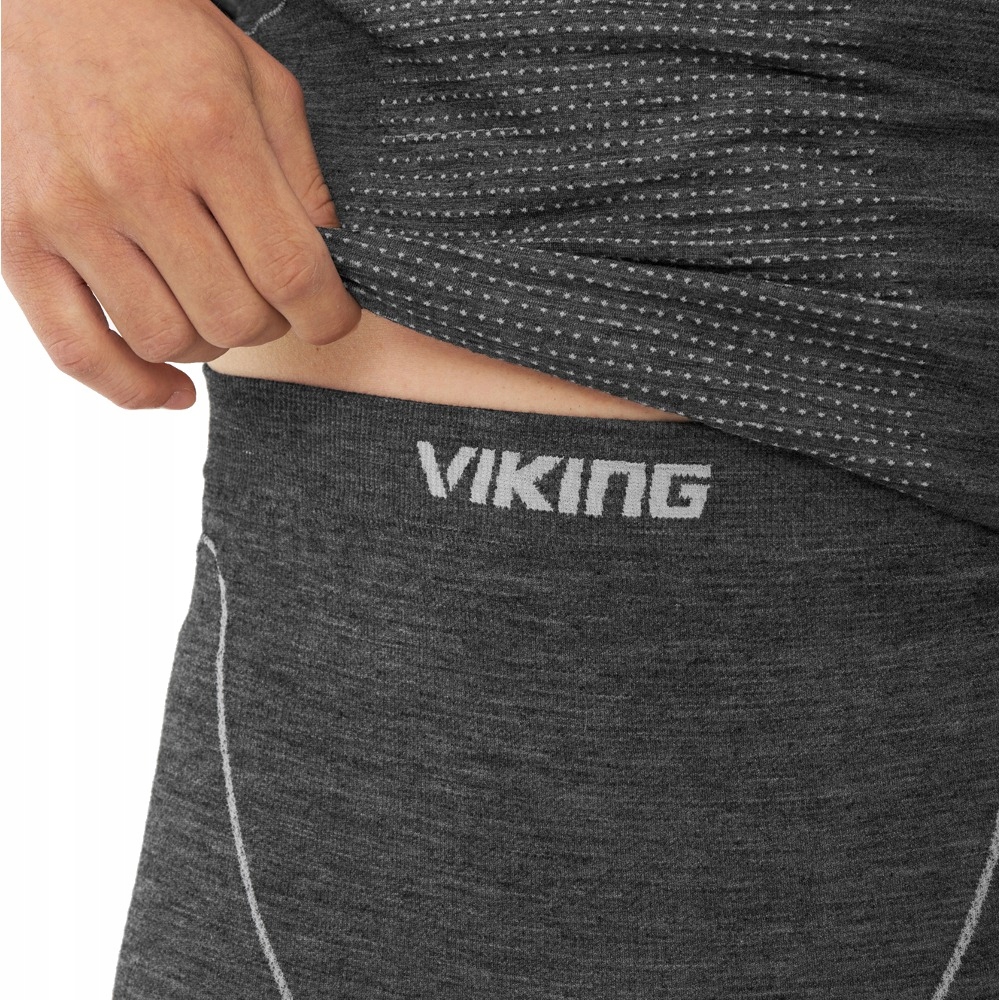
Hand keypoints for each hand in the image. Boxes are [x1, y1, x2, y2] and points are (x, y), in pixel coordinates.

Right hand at [1, 0, 361, 409]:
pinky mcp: (17, 240)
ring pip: (167, 340)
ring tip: (212, 305)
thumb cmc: (160, 36)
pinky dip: (131, 388)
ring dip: (209, 343)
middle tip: (270, 298)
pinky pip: (77, 350)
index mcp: (210, 135)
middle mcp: (135, 178)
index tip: (334, 318)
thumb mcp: (258, 81)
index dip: (330, 317)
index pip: (292, 273)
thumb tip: (331, 259)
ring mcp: (69, 214)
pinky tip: (171, 389)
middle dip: (272, 325)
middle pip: (234, 318)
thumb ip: (301, 174)